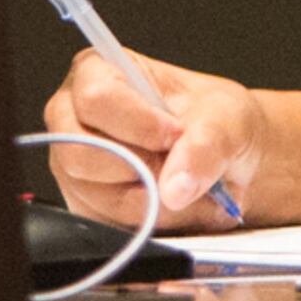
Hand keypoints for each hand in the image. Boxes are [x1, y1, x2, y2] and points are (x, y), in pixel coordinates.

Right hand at [39, 48, 264, 233]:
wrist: (228, 161)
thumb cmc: (216, 121)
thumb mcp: (227, 117)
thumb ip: (207, 143)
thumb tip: (175, 186)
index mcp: (97, 72)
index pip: (96, 98)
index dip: (138, 123)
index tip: (177, 135)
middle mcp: (72, 118)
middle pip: (81, 154)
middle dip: (142, 171)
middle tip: (182, 168)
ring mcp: (73, 167)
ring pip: (100, 199)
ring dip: (158, 204)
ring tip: (195, 192)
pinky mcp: (86, 207)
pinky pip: (112, 228)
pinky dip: (156, 225)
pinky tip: (182, 209)